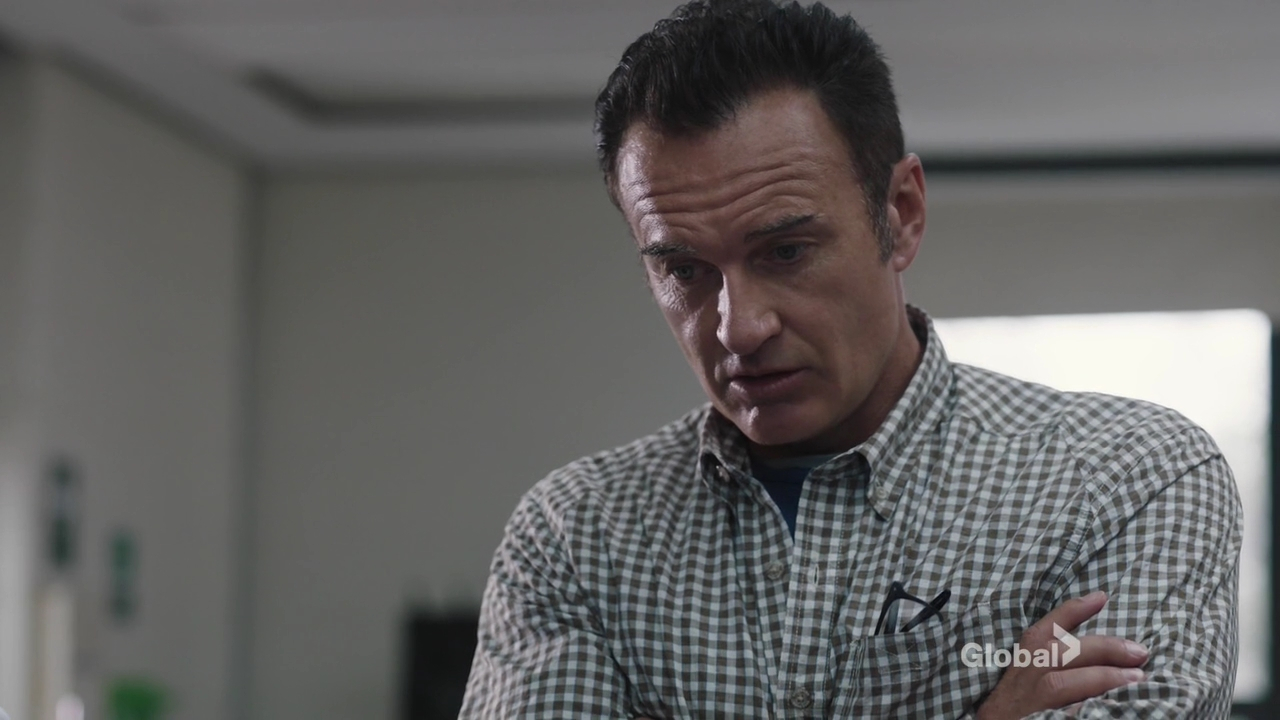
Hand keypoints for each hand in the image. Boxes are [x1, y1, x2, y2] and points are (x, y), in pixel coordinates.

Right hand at [975, 591, 1147, 719]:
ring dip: (1100, 677)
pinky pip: (1062, 713)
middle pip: (1057, 653)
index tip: (1101, 597)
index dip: (1071, 612)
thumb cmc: (1017, 711)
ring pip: (1059, 684)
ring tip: (1136, 678)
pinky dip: (1084, 708)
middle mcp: (1020, 680)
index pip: (1043, 632)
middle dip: (1102, 648)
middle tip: (1139, 651)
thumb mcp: (1027, 683)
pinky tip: (1109, 707)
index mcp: (1021, 664)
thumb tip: (1104, 657)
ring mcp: (1026, 704)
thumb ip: (1056, 666)